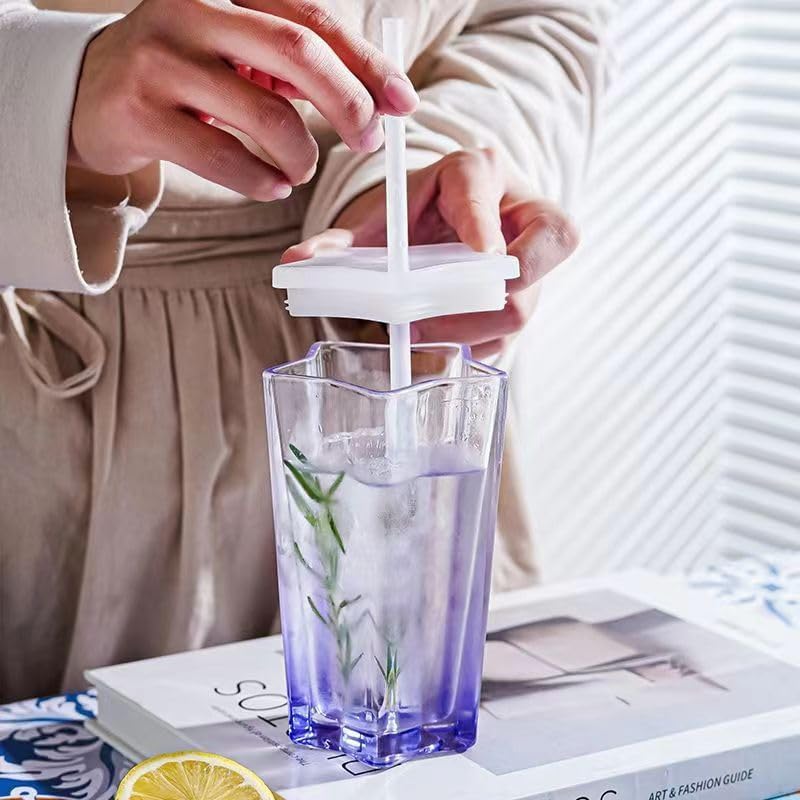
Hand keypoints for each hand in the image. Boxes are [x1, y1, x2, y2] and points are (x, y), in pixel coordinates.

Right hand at [69, 0, 418, 200]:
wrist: (91, 92)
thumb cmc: (186, 72)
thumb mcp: (240, 49)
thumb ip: (301, 64)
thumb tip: (381, 99)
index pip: (314, 19)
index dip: (367, 63)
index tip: (403, 102)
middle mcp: (191, 8)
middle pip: (297, 53)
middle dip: (348, 105)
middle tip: (368, 141)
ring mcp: (160, 59)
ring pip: (266, 115)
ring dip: (302, 157)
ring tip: (300, 169)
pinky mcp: (140, 112)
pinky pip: (226, 158)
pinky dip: (262, 181)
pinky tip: (271, 185)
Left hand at [282, 148, 578, 357]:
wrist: (446, 216)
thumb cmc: (414, 212)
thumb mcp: (380, 218)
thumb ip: (341, 242)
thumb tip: (296, 263)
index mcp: (478, 173)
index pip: (488, 195)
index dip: (486, 226)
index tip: (481, 259)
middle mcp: (518, 212)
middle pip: (526, 265)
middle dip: (477, 303)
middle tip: (426, 317)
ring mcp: (532, 258)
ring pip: (524, 306)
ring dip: (469, 331)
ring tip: (422, 333)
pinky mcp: (532, 293)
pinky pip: (514, 333)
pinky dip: (474, 345)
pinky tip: (443, 342)